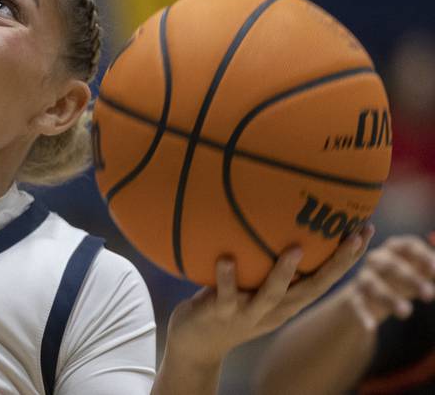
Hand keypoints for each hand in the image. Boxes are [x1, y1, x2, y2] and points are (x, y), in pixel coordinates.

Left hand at [166, 224, 374, 365]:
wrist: (197, 345)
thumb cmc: (227, 305)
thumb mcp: (253, 287)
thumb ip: (265, 262)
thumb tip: (274, 218)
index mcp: (288, 302)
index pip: (325, 279)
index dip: (347, 258)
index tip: (366, 230)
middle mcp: (275, 309)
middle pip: (312, 288)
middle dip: (336, 264)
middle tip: (354, 237)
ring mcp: (248, 313)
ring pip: (271, 294)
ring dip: (284, 273)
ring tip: (295, 249)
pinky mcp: (221, 314)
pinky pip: (226, 295)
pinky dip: (227, 278)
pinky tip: (226, 258)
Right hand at [341, 233, 434, 329]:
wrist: (369, 295)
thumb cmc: (403, 279)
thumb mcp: (420, 272)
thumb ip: (433, 270)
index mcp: (395, 248)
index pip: (409, 246)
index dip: (422, 257)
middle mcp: (376, 259)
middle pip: (391, 265)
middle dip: (410, 278)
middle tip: (429, 294)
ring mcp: (363, 278)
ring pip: (373, 285)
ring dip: (389, 298)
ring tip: (406, 312)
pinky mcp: (354, 297)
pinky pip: (357, 304)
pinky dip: (363, 314)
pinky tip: (370, 326)